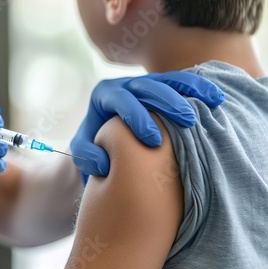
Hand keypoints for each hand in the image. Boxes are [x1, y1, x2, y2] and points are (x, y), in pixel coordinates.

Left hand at [70, 72, 224, 182]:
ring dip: (189, 89)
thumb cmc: (92, 144)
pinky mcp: (161, 87)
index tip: (152, 141)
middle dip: (167, 102)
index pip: (121, 100)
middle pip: (147, 86)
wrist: (102, 136)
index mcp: (104, 95)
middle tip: (187, 121)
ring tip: (211, 102)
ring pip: (167, 80)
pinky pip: (180, 82)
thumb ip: (85, 156)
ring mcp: (144, 83)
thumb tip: (104, 162)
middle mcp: (124, 84)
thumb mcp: (80, 150)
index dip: (137, 118)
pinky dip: (198, 88)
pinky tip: (215, 97)